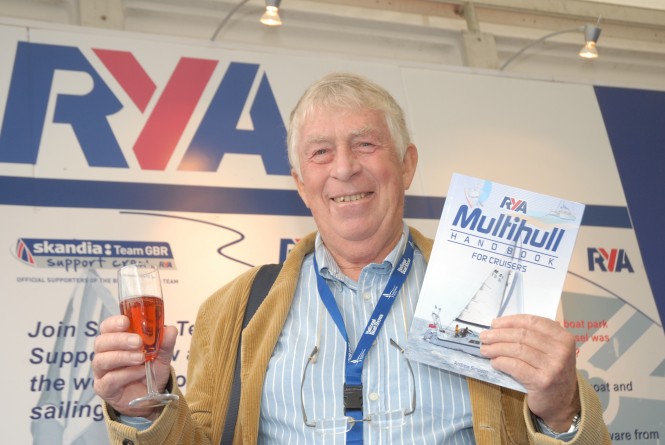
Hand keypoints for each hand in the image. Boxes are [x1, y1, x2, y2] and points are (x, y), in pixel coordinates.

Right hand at [92, 315, 176, 418]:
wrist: (151, 397)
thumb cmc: (151, 371)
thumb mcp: (161, 356)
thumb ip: (165, 343)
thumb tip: (171, 329)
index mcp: (116, 341)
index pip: (106, 327)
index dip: (113, 323)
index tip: (126, 321)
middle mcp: (104, 354)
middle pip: (101, 342)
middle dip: (120, 340)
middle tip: (138, 342)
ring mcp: (102, 372)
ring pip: (102, 360)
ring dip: (123, 357)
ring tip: (141, 358)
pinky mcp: (104, 388)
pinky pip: (109, 379)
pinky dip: (126, 374)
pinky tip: (140, 372)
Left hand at [479, 314, 579, 432]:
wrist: (562, 403)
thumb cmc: (551, 372)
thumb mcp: (551, 350)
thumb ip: (533, 337)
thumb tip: (499, 327)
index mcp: (563, 337)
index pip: (532, 322)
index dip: (510, 321)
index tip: (494, 323)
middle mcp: (561, 350)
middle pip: (522, 335)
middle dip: (499, 334)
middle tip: (484, 337)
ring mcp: (553, 367)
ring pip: (517, 350)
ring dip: (496, 348)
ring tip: (484, 349)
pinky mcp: (542, 382)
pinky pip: (516, 366)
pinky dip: (501, 362)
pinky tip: (494, 362)